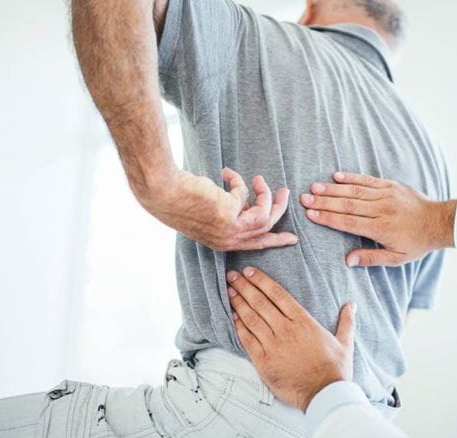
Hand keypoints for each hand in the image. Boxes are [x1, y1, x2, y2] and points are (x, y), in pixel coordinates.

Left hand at [142, 167, 297, 250]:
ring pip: (264, 214)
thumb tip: (247, 203)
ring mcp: (230, 228)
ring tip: (259, 179)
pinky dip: (238, 181)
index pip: (256, 245)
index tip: (292, 238)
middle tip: (285, 192)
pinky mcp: (230, 213)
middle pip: (266, 228)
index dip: (276, 240)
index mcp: (223, 243)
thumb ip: (231, 213)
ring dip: (266, 194)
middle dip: (279, 209)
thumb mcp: (211, 213)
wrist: (164, 193)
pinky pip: (245, 194)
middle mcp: (228, 240)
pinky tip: (225, 173)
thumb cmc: (181, 200)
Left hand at [226, 267, 355, 411]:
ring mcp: (273, 345)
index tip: (249, 271)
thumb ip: (346, 321)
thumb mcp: (345, 342)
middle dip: (244, 287)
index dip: (261, 281)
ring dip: (239, 303)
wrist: (324, 394)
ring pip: (251, 318)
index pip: (278, 294)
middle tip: (232, 275)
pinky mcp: (263, 361)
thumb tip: (352, 305)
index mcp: (303, 321)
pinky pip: (247, 340)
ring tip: (229, 291)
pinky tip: (232, 316)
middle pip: (260, 302)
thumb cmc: (335, 369)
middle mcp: (285, 329)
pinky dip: (239, 326)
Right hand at [300, 172, 456, 266]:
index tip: (310, 214)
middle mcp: (381, 209)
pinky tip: (336, 176)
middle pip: (347, 204)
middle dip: (324, 201)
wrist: (439, 221)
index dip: (328, 218)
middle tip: (304, 199)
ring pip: (354, 190)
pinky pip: (368, 180)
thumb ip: (371, 258)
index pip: (348, 222)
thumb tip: (347, 261)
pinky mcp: (390, 185)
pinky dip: (351, 177)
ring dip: (332, 189)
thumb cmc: (416, 243)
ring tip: (314, 187)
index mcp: (381, 228)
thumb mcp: (396, 258)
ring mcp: (386, 195)